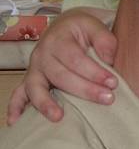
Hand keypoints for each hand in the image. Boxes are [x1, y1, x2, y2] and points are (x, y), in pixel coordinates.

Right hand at [6, 8, 118, 124]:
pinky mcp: (30, 80)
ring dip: (45, 103)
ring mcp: (34, 69)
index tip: (113, 83)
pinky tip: (17, 121)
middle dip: (84, 89)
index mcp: (59, 40)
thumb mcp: (95, 26)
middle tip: (107, 99)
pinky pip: (18, 94)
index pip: (76, 59)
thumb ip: (104, 40)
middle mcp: (42, 55)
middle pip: (60, 76)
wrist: (64, 28)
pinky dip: (16, 107)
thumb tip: (108, 59)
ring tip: (58, 117)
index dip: (94, 72)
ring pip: (36, 87)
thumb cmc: (82, 31)